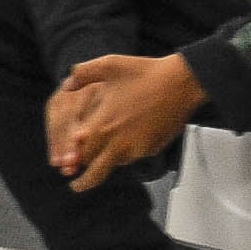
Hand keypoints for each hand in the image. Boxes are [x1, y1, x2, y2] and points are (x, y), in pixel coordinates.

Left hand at [47, 53, 204, 192]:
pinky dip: (129, 153)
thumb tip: (67, 83)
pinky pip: (135, 156)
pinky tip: (130, 138)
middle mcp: (118, 142)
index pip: (79, 154)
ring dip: (108, 163)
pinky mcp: (152, 148)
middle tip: (78, 184)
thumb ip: (83, 73)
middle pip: (95, 171)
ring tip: (105, 159)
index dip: (72, 163)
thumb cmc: (147, 73)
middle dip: (85, 180)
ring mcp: (137, 147)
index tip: (67, 171)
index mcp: (102, 125)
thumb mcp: (110, 65)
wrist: (183, 82)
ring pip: (115, 164)